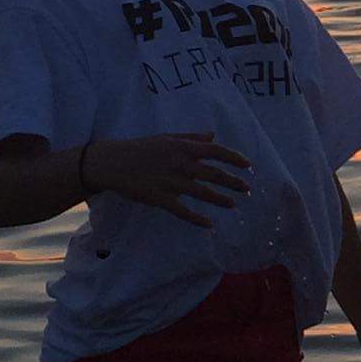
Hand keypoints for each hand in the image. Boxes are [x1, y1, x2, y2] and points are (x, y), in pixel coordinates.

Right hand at [86, 132, 249, 225]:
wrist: (113, 162)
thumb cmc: (141, 148)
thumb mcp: (166, 138)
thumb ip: (191, 138)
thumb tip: (213, 136)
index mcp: (182, 147)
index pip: (216, 151)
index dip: (234, 158)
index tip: (248, 165)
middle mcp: (180, 164)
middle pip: (213, 174)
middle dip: (233, 182)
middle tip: (247, 189)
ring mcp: (170, 182)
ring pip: (202, 193)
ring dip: (221, 200)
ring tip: (233, 204)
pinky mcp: (160, 198)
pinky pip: (182, 211)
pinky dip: (197, 219)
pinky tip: (209, 225)